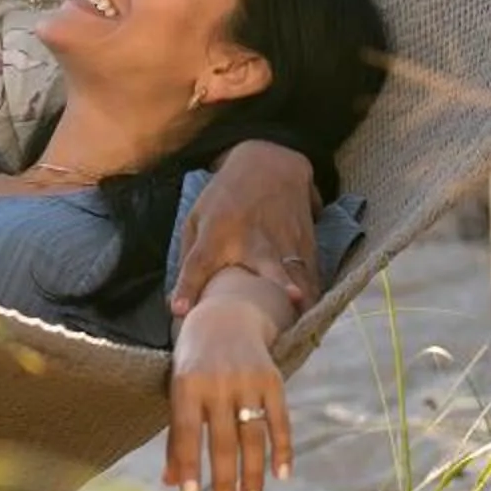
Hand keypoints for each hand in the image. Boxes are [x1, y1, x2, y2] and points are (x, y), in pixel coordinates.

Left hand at [165, 292, 288, 490]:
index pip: (185, 432)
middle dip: (224, 481)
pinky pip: (280, 421)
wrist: (225, 316)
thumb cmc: (192, 364)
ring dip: (254, 475)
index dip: (188, 465)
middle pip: (221, 441)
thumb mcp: (177, 391)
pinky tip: (282, 475)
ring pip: (252, 437)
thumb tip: (172, 485)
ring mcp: (248, 380)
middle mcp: (217, 382)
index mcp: (185, 384)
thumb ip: (176, 437)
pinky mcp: (274, 379)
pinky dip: (283, 449)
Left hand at [171, 140, 320, 316]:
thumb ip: (188, 260)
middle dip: (279, 284)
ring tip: (301, 325)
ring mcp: (285, 242)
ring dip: (302, 300)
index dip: (188, 286)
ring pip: (299, 275)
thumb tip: (177, 305)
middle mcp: (254, 240)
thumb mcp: (197, 218)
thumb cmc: (224, 197)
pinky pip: (312, 275)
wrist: (269, 164)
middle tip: (290, 301)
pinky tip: (311, 316)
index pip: (199, 262)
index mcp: (218, 233)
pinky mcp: (307, 244)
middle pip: (268, 266)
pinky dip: (313, 295)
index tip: (180, 311)